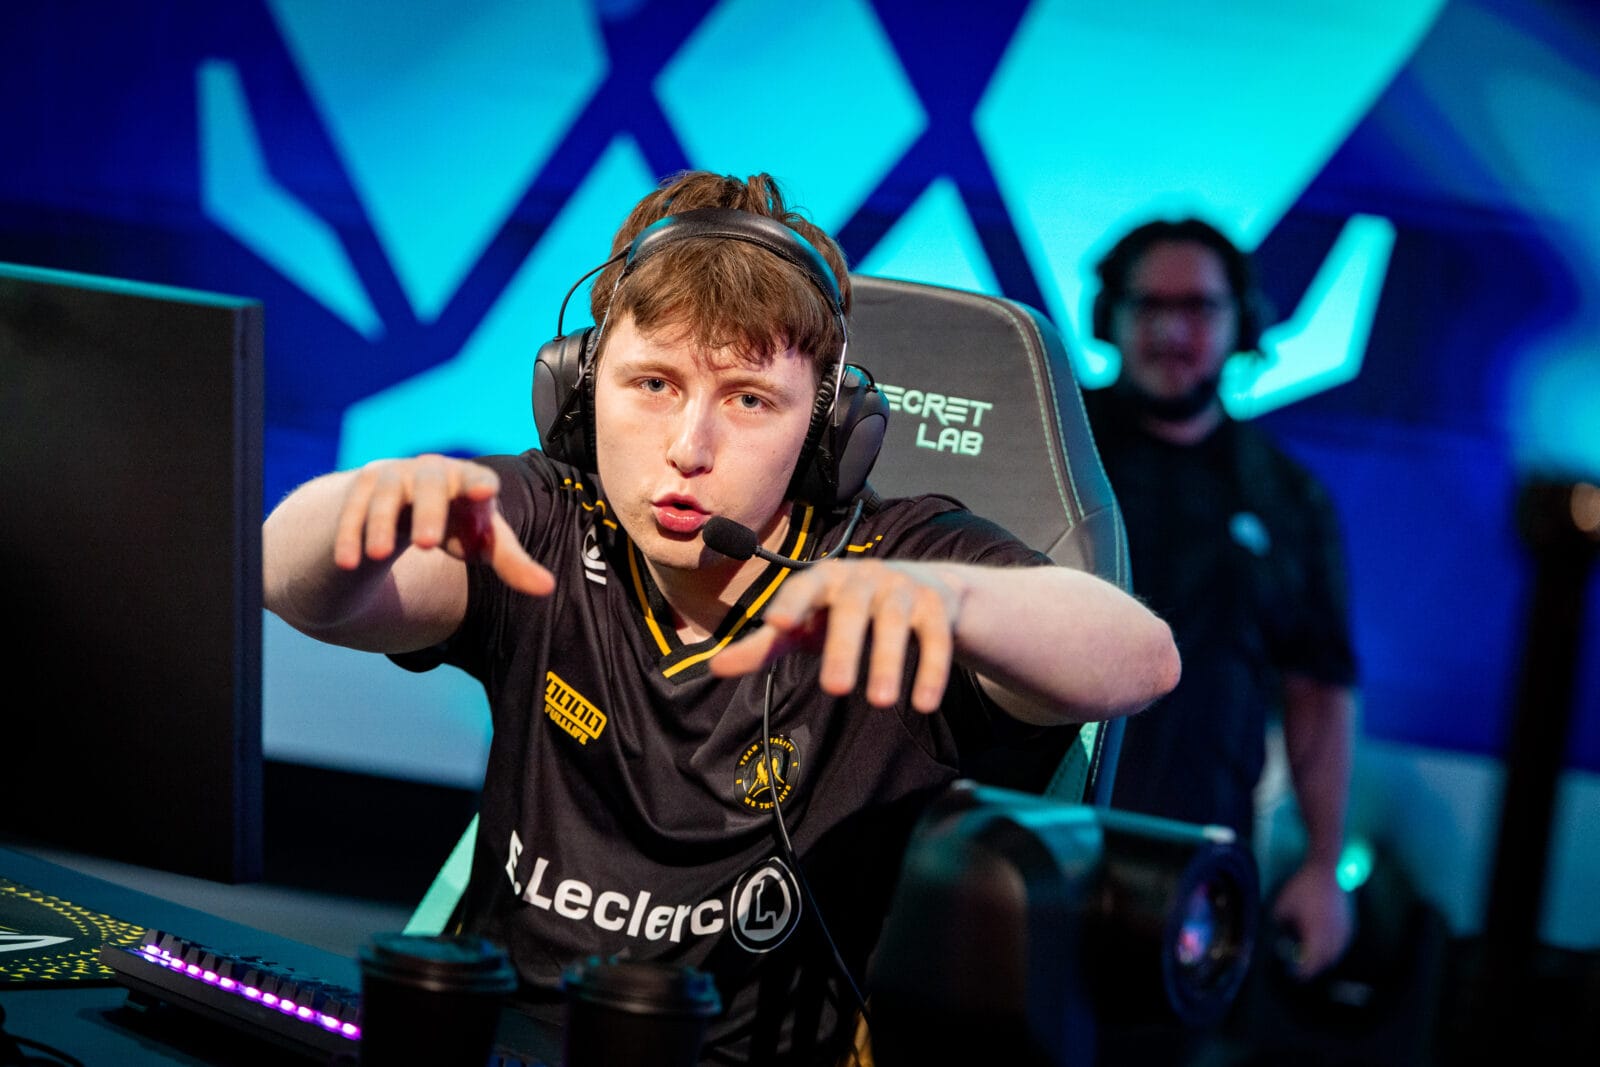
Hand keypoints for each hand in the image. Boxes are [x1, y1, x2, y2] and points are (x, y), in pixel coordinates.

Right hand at [333, 454, 553, 595]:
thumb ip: (513, 563)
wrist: (406, 504)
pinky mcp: (362, 490)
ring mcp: (393, 478)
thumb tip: (547, 588)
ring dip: (380, 525)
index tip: (483, 492)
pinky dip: (349, 535)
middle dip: (429, 512)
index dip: (480, 484)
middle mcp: (430, 473)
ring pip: (385, 497)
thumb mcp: (484, 542)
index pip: (478, 478)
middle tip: (427, 544)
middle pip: (431, 486)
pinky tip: (348, 563)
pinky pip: (352, 511)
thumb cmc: (458, 523)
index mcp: (468, 481)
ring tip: (378, 556)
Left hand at [709, 559, 959, 711]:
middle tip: (835, 690)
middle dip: (844, 647)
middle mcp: (864, 578)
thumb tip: (714, 667)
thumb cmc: (844, 613)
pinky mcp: (936, 606)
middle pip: (852, 608)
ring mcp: (902, 589)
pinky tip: (924, 704)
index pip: (804, 586)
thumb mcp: (806, 625)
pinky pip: (936, 636)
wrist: (922, 589)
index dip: (792, 602)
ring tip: (881, 703)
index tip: (777, 623)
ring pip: (895, 621)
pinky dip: (932, 669)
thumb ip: (764, 646)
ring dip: (889, 661)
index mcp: (824, 580)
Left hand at [1272, 862, 1352, 979]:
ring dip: (1323, 959)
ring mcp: (1344, 931)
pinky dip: (1332, 949)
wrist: (1325, 871)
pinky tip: (1323, 945)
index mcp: (1316, 934)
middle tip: (1300, 969)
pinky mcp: (1349, 925)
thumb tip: (1274, 939)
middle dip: (1312, 968)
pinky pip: (1342, 945)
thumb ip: (1278, 926)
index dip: (1302, 973)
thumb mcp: (1281, 907)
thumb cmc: (1301, 888)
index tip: (1293, 975)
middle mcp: (1333, 936)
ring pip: (1335, 955)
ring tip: (1310, 957)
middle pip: (1324, 962)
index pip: (1310, 963)